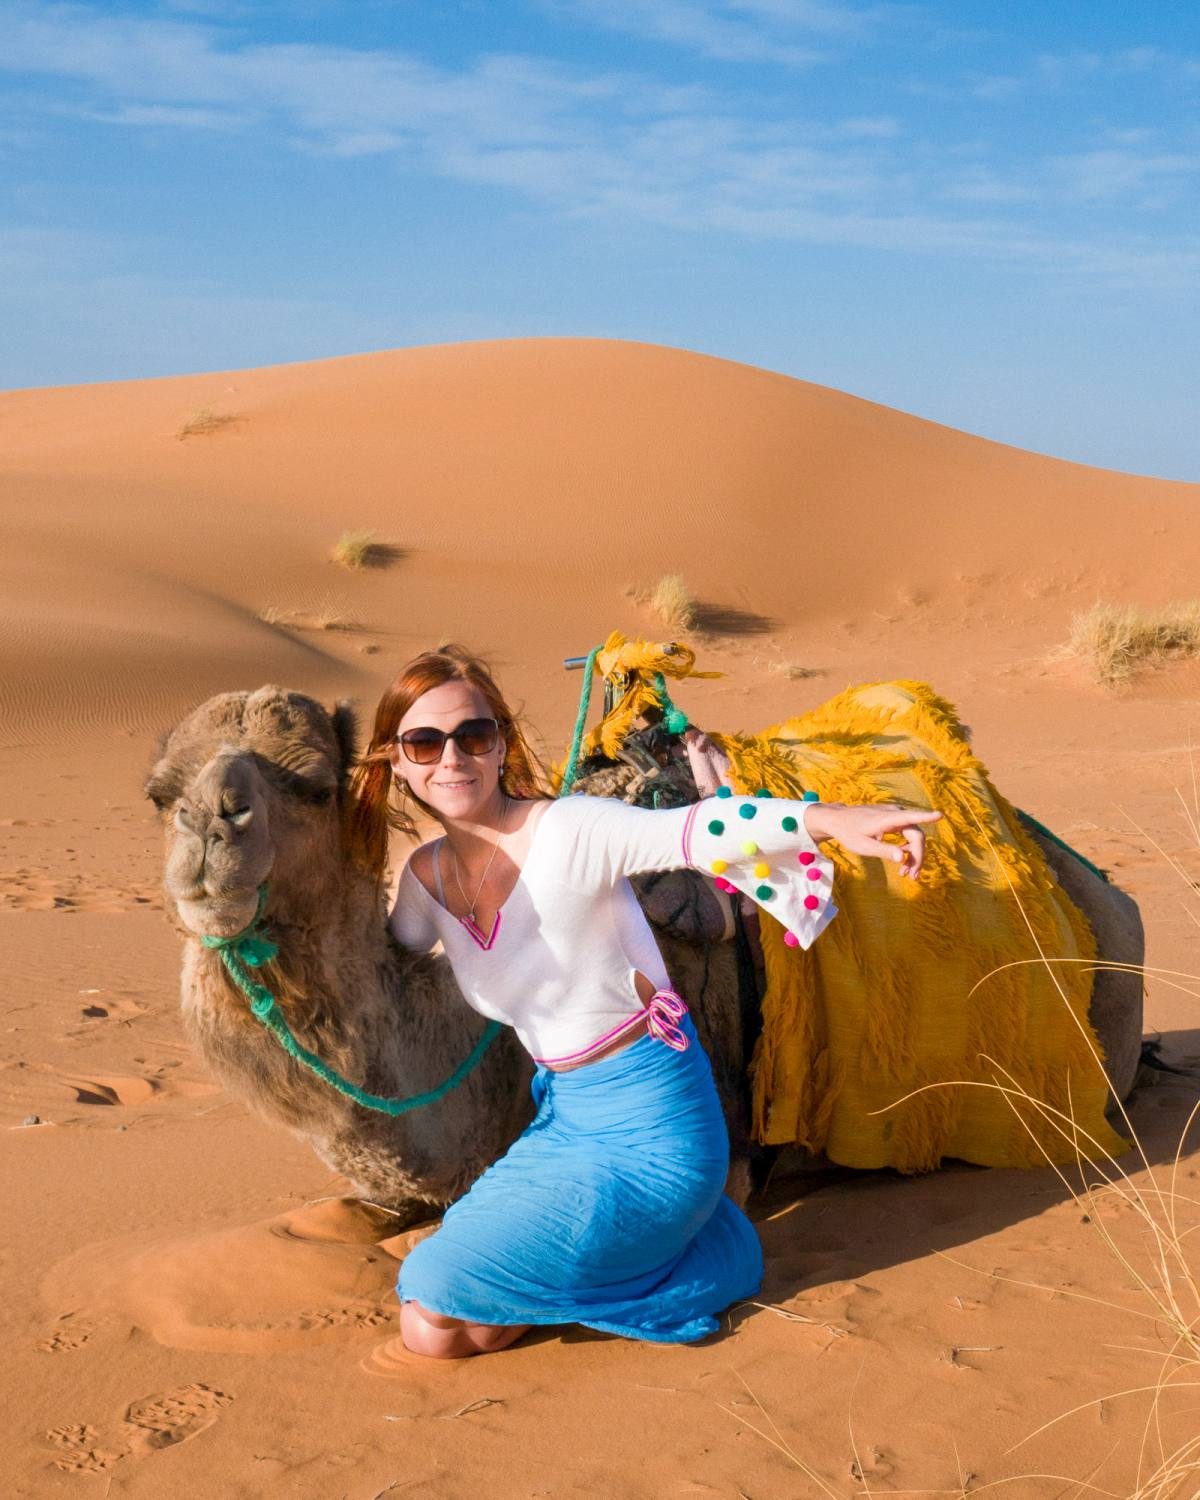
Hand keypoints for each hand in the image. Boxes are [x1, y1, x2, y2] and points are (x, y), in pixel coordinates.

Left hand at [802, 801, 941, 879]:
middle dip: (917, 856)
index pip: (910, 818)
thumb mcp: (863, 846)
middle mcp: (894, 814)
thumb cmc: (849, 833)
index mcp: (886, 819)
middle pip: (916, 835)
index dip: (926, 817)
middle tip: (912, 876)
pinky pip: (907, 835)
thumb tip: (902, 859)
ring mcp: (895, 816)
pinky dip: (907, 849)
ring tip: (906, 873)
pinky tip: (902, 862)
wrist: (838, 820)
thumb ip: (883, 851)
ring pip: (913, 836)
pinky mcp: (894, 820)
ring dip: (913, 855)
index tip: (939, 815)